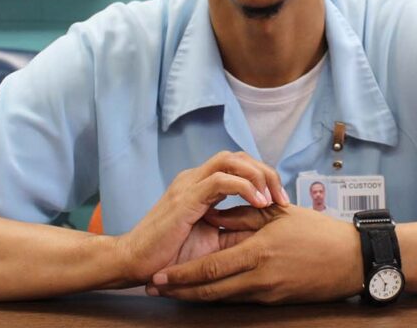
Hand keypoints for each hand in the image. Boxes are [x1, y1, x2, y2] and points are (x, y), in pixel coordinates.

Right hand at [114, 151, 288, 284]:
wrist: (133, 262)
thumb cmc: (169, 254)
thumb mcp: (211, 240)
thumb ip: (233, 228)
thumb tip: (265, 228)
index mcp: (199, 184)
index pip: (237, 164)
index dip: (262, 176)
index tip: (280, 200)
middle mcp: (194, 178)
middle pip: (238, 156)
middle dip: (266, 172)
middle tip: (283, 197)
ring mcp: (188, 185)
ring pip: (231, 160)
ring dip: (258, 175)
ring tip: (273, 198)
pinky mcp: (185, 198)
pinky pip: (220, 179)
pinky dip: (244, 187)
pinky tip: (259, 204)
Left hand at [146, 205, 363, 303]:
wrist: (351, 260)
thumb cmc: (317, 231)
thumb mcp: (278, 215)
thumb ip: (242, 216)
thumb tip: (210, 215)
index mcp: (257, 252)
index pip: (210, 268)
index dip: (181, 275)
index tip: (159, 275)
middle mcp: (258, 277)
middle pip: (209, 290)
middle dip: (179, 291)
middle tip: (153, 289)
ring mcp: (266, 293)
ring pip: (221, 299)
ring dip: (194, 297)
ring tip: (171, 293)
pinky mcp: (275, 302)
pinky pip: (239, 300)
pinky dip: (218, 297)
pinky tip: (203, 293)